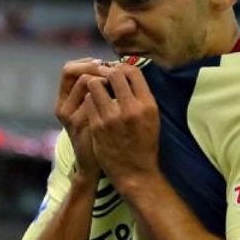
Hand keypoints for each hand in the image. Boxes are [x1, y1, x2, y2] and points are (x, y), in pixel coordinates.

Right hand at [54, 58, 110, 179]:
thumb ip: (92, 91)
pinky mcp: (86, 126)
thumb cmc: (95, 134)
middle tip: (111, 69)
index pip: (68, 70)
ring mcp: (73, 118)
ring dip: (104, 80)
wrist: (95, 163)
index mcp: (62, 102)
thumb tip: (107, 65)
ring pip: (87, 84)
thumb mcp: (87, 111)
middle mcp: (63, 109)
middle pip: (76, 73)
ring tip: (116, 83)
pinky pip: (98, 100)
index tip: (103, 63)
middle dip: (95, 67)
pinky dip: (110, 95)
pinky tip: (119, 98)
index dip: (86, 63)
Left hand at [82, 64, 161, 190]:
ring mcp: (112, 118)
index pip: (133, 71)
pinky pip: (88, 101)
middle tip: (103, 76)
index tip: (117, 71)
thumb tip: (127, 73)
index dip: (122, 67)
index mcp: (147, 105)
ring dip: (95, 84)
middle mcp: (130, 108)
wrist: (135, 172)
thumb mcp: (152, 118)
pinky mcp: (96, 126)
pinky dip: (89, 100)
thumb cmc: (145, 144)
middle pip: (113, 74)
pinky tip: (93, 105)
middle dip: (106, 72)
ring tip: (97, 91)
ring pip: (95, 85)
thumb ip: (141, 96)